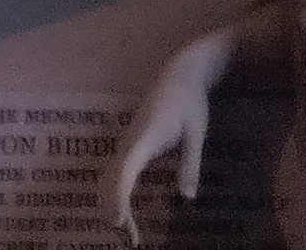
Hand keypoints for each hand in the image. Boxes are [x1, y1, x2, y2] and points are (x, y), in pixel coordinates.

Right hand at [108, 67, 209, 237]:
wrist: (181, 72)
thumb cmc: (191, 102)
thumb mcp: (197, 133)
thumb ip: (191, 164)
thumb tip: (188, 198)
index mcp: (146, 134)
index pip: (126, 168)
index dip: (119, 195)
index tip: (119, 221)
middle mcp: (130, 138)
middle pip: (112, 177)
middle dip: (115, 208)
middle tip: (130, 238)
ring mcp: (127, 140)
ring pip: (109, 175)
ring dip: (113, 203)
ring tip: (129, 232)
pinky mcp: (129, 143)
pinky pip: (115, 171)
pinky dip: (115, 193)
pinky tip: (125, 212)